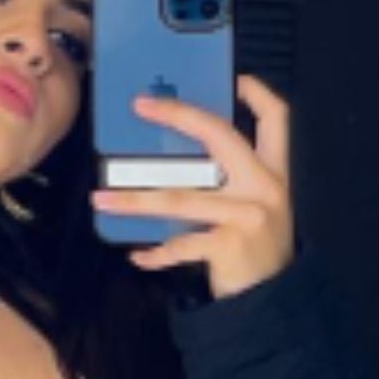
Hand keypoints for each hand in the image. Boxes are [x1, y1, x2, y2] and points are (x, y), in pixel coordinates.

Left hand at [91, 75, 293, 298]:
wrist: (275, 302)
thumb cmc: (256, 250)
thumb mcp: (256, 207)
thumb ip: (232, 181)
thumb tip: (180, 158)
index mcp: (274, 173)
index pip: (277, 119)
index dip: (257, 93)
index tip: (231, 76)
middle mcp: (265, 187)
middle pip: (219, 135)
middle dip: (178, 115)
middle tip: (141, 106)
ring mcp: (248, 215)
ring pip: (179, 198)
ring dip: (134, 199)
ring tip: (101, 199)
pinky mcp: (229, 245)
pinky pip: (179, 244)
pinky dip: (155, 252)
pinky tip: (138, 256)